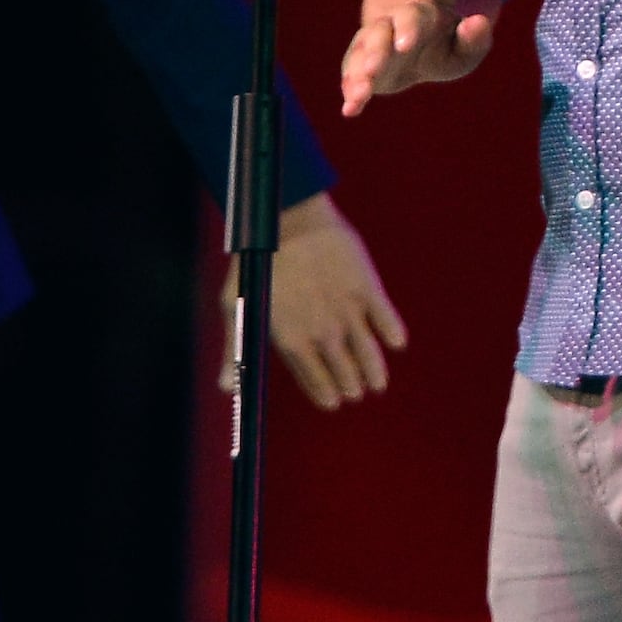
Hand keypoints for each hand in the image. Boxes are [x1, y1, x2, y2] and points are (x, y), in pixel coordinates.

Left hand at [223, 193, 409, 412]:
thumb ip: (233, 349)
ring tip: (377, 385)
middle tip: (356, 391)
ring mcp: (347, 311)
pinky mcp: (367, 288)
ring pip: (367, 353)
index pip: (313, 379)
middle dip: (350, 385)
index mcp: (291, 339)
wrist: (287, 218)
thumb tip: (225, 388)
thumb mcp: (235, 306)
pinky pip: (386, 319)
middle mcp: (322, 332)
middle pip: (343, 371)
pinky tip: (396, 342)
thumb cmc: (256, 261)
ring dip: (373, 371)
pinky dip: (392, 333)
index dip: (324, 393)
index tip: (333, 403)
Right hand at [341, 0, 494, 116]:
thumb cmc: (444, 45)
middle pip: (378, 35)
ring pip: (360, 55)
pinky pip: (352, 75)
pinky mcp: (360, 67)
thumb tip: (478, 23)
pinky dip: (350, 91)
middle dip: (375, 51)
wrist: (414, 43)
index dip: (407, 29)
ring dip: (357, 75)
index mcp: (417, 16)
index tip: (405, 45)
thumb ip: (474, 38)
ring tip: (358, 96)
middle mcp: (388, 28)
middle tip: (374, 69)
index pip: (411, 18)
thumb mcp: (465, 44)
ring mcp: (370, 46)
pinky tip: (349, 110)